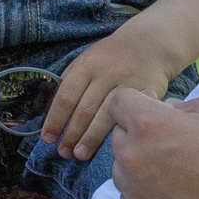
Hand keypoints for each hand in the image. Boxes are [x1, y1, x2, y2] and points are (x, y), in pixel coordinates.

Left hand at [41, 22, 183, 159]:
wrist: (150, 43)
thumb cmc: (111, 56)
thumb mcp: (87, 59)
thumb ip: (71, 81)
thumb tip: (52, 113)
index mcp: (87, 65)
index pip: (66, 96)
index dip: (55, 119)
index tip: (48, 138)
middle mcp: (106, 74)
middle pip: (84, 110)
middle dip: (71, 134)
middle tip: (63, 153)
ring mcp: (128, 84)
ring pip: (106, 117)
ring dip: (90, 139)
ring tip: (80, 154)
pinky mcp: (147, 93)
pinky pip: (131, 117)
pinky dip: (120, 133)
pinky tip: (111, 145)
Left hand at [110, 92, 198, 198]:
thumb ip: (192, 106)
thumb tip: (171, 110)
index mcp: (150, 124)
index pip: (119, 102)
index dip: (137, 102)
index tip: (155, 112)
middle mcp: (133, 157)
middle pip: (119, 136)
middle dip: (139, 134)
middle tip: (172, 143)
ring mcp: (134, 192)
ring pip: (123, 169)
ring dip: (140, 165)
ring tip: (176, 173)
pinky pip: (131, 198)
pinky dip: (146, 194)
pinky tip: (175, 197)